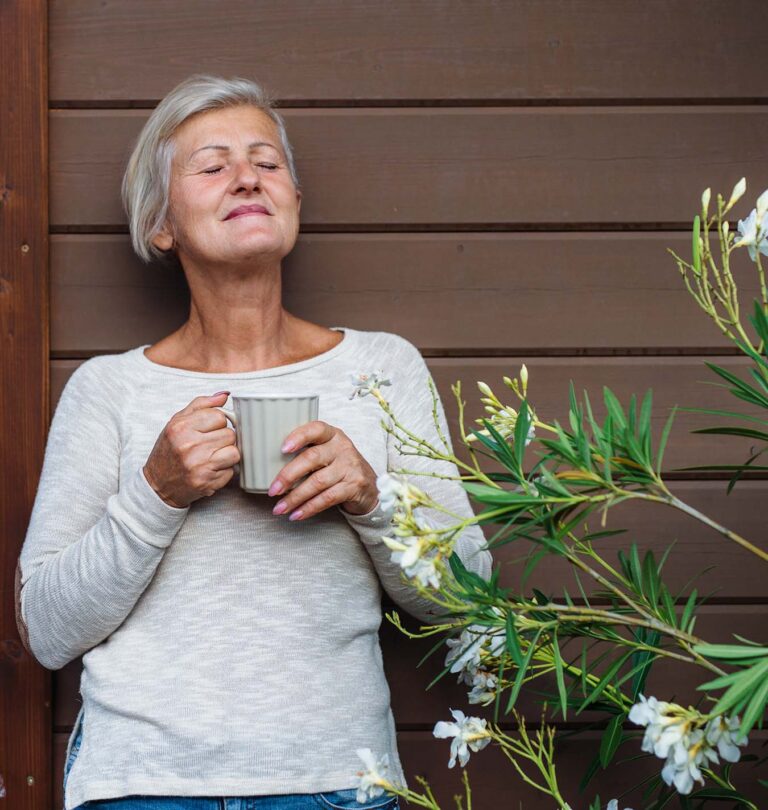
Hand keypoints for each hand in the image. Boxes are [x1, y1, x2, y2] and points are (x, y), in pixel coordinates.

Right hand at [143, 392, 239, 507]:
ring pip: (235, 452)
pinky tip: (210, 469)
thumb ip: (201, 405)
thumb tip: (225, 395)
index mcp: (181, 428)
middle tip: (210, 444)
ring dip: (227, 454)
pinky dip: (224, 471)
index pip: (219, 416)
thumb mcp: (177, 422)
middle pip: (230, 434)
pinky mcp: (207, 483)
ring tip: (213, 456)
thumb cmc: (168, 451)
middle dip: (223, 439)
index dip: (218, 422)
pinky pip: (231, 471)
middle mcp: (190, 446)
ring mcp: (199, 466)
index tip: (210, 429)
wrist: (158, 485)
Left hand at [267, 420, 378, 519]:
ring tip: (279, 508)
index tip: (282, 448)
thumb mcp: (328, 452)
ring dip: (295, 497)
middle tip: (272, 490)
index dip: (299, 437)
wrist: (369, 486)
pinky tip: (296, 514)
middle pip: (312, 458)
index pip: (316, 429)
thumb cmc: (338, 466)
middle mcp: (342, 448)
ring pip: (317, 482)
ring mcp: (350, 467)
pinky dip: (309, 508)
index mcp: (332, 435)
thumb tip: (266, 461)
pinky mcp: (353, 486)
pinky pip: (327, 498)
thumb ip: (306, 451)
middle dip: (289, 475)